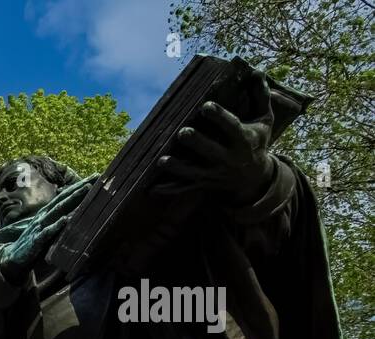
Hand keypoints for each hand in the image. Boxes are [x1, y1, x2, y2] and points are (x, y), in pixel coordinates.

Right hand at [0, 179, 88, 285]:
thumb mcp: (45, 228)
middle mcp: (43, 216)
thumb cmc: (32, 243)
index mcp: (46, 213)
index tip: (95, 176)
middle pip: (63, 199)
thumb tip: (72, 213)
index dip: (78, 186)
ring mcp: (39, 228)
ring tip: (86, 190)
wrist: (13, 258)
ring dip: (72, 199)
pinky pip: (47, 233)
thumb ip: (56, 219)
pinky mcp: (36, 241)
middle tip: (96, 177)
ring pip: (58, 211)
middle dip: (79, 187)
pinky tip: (65, 219)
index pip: (64, 196)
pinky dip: (56, 226)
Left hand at [153, 71, 275, 205]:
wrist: (255, 178)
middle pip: (211, 151)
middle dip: (197, 142)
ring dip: (177, 167)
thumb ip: (260, 97)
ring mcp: (215, 174)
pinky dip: (169, 189)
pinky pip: (185, 188)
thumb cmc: (257, 142)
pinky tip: (152, 188)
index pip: (231, 127)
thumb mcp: (265, 121)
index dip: (219, 116)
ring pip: (194, 172)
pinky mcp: (204, 184)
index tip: (206, 105)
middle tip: (182, 132)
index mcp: (243, 140)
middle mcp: (229, 159)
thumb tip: (256, 72)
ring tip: (161, 160)